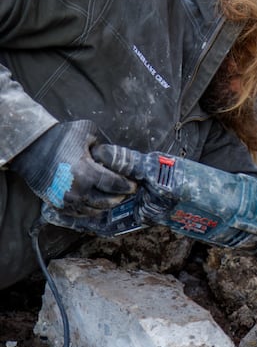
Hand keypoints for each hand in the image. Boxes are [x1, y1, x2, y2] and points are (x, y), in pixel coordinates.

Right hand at [10, 121, 137, 215]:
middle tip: (127, 193)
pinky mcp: (57, 204)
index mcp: (87, 172)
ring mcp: (66, 200)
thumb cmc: (60, 137)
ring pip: (94, 210)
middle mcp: (78, 190)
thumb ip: (104, 144)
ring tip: (114, 198)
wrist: (31, 148)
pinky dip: (91, 210)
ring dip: (106, 205)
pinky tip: (97, 204)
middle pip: (107, 201)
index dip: (128, 186)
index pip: (115, 185)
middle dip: (120, 197)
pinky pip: (79, 213)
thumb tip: (115, 154)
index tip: (135, 185)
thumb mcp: (87, 132)